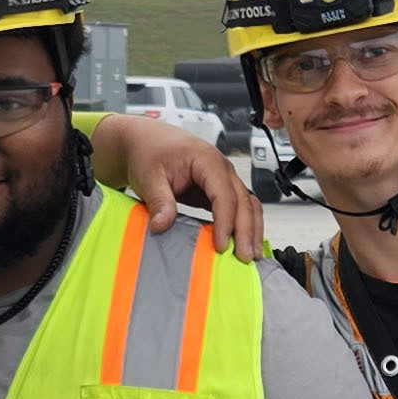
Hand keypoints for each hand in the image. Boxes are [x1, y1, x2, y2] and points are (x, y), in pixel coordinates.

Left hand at [93, 113, 265, 259]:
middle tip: (243, 257)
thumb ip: (159, 201)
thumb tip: (162, 226)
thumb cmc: (149, 151)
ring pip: (247, 204)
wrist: (145, 141)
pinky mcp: (217, 190)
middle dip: (246, 230)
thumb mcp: (149, 176)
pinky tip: (242, 243)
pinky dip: (243, 225)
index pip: (224, 194)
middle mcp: (221, 168)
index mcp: (207, 160)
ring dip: (251, 229)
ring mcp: (222, 179)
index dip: (225, 222)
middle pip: (243, 201)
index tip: (220, 245)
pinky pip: (238, 208)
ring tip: (251, 254)